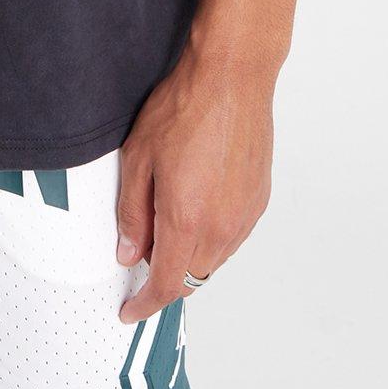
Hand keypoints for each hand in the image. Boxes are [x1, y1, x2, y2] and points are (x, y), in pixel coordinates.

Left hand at [114, 51, 273, 321]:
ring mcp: (244, 215)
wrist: (232, 78)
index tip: (130, 310)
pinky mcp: (258, 200)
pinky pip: (232, 237)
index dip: (145, 304)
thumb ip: (133, 213)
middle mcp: (221, 227)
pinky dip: (211, 238)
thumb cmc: (185, 108)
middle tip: (141, 255)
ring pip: (213, 260)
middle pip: (191, 277)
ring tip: (167, 224)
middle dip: (164, 277)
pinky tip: (196, 209)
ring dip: (189, 258)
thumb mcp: (138, 158)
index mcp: (187, 221)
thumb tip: (129, 252)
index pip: (166, 284)